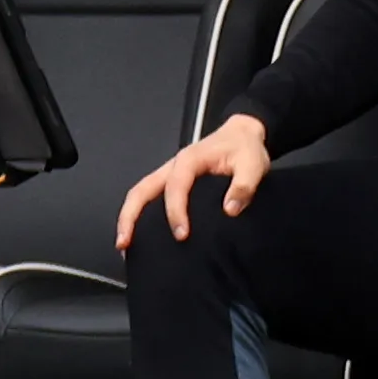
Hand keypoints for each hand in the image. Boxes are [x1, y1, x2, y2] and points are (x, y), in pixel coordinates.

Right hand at [115, 113, 271, 251]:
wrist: (242, 135)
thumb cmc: (244, 148)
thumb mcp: (253, 164)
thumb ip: (244, 186)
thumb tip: (230, 209)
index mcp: (190, 160)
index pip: (175, 187)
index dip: (175, 211)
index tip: (181, 234)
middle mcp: (173, 166)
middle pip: (141, 189)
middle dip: (130, 216)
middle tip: (125, 241)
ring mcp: (169, 174)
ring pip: (140, 194)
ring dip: (129, 217)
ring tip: (124, 243)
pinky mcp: (172, 183)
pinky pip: (149, 197)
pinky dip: (139, 215)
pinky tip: (141, 235)